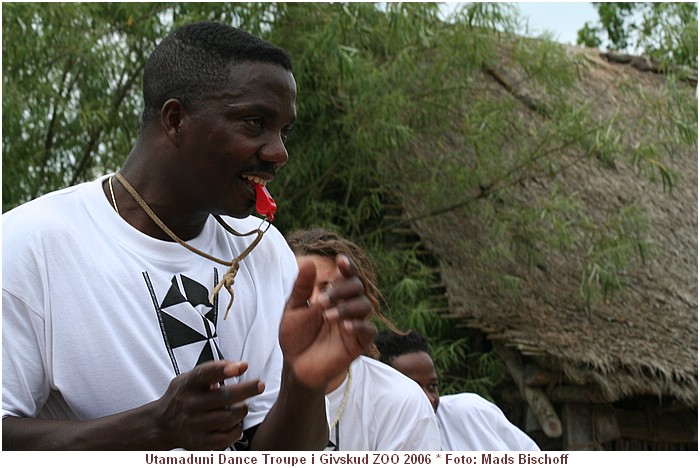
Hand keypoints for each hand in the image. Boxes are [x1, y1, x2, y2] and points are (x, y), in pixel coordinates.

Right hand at [150, 360, 262, 449]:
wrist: (161, 425)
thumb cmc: (183, 396)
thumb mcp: (190, 378)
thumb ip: (213, 369)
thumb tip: (241, 366)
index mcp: (187, 384)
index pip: (205, 373)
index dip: (224, 369)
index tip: (242, 366)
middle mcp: (190, 404)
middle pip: (224, 397)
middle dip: (247, 389)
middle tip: (260, 385)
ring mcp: (195, 425)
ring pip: (230, 417)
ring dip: (242, 409)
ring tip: (243, 405)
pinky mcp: (200, 442)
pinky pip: (228, 437)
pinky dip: (237, 429)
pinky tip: (236, 422)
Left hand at [279, 254, 375, 389]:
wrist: (295, 366)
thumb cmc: (295, 336)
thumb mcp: (293, 309)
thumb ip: (302, 287)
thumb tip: (308, 261)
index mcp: (333, 295)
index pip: (347, 275)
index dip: (348, 266)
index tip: (340, 260)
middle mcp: (347, 306)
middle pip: (358, 287)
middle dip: (341, 289)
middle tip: (322, 301)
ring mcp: (354, 324)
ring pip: (365, 306)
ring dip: (348, 307)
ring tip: (328, 316)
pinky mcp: (358, 343)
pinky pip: (370, 331)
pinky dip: (360, 326)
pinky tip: (345, 327)